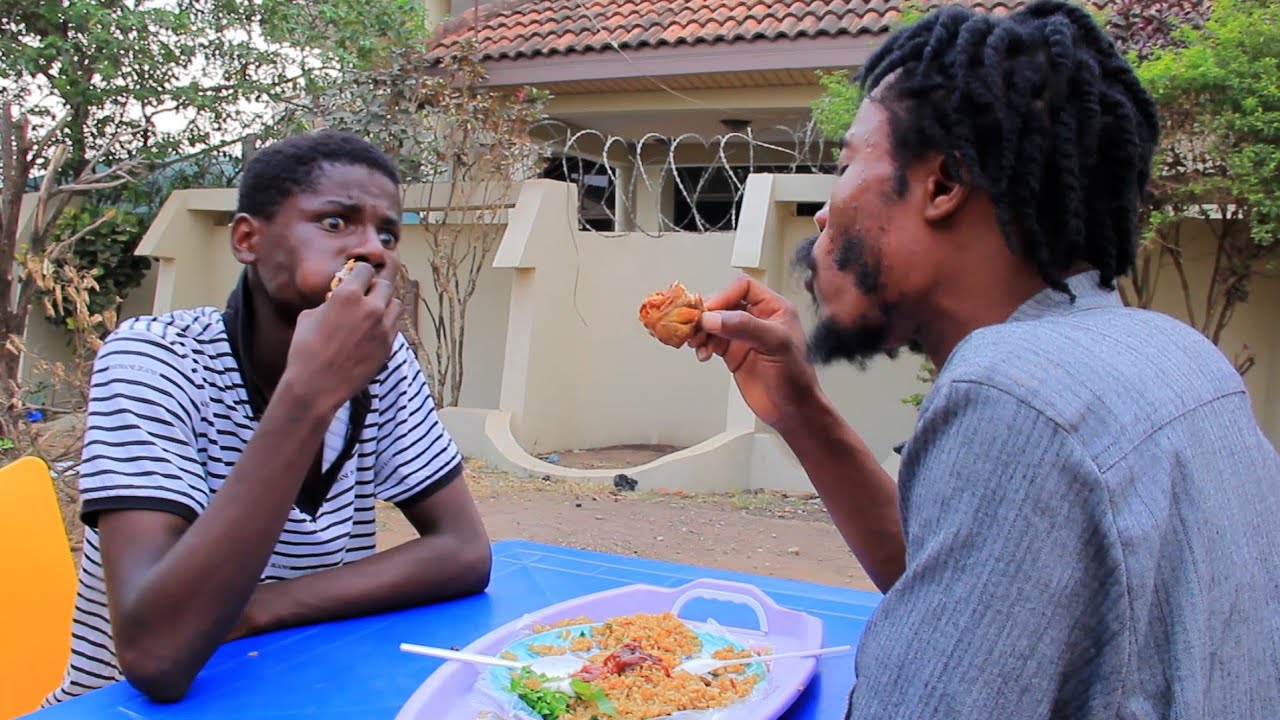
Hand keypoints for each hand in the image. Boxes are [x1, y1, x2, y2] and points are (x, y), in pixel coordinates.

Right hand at [283, 262, 401, 412]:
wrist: (316, 386)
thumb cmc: (305, 350)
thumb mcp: (309, 316)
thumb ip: (330, 301)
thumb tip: (338, 298)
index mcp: (348, 295)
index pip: (366, 269)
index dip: (359, 273)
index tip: (356, 278)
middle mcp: (371, 307)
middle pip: (385, 285)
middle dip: (374, 288)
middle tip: (364, 296)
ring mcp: (383, 328)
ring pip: (395, 304)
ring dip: (385, 304)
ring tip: (371, 313)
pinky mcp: (388, 345)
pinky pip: (395, 325)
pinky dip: (387, 323)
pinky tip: (373, 330)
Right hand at [689, 275, 824, 430]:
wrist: (791, 411)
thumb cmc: (795, 378)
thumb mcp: (775, 344)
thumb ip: (745, 326)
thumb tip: (713, 317)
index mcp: (774, 308)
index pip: (743, 287)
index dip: (724, 296)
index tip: (710, 312)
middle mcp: (758, 318)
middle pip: (724, 303)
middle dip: (707, 314)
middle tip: (695, 326)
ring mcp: (744, 336)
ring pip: (714, 322)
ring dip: (701, 330)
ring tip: (696, 342)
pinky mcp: (733, 353)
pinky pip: (711, 340)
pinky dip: (702, 345)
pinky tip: (703, 354)